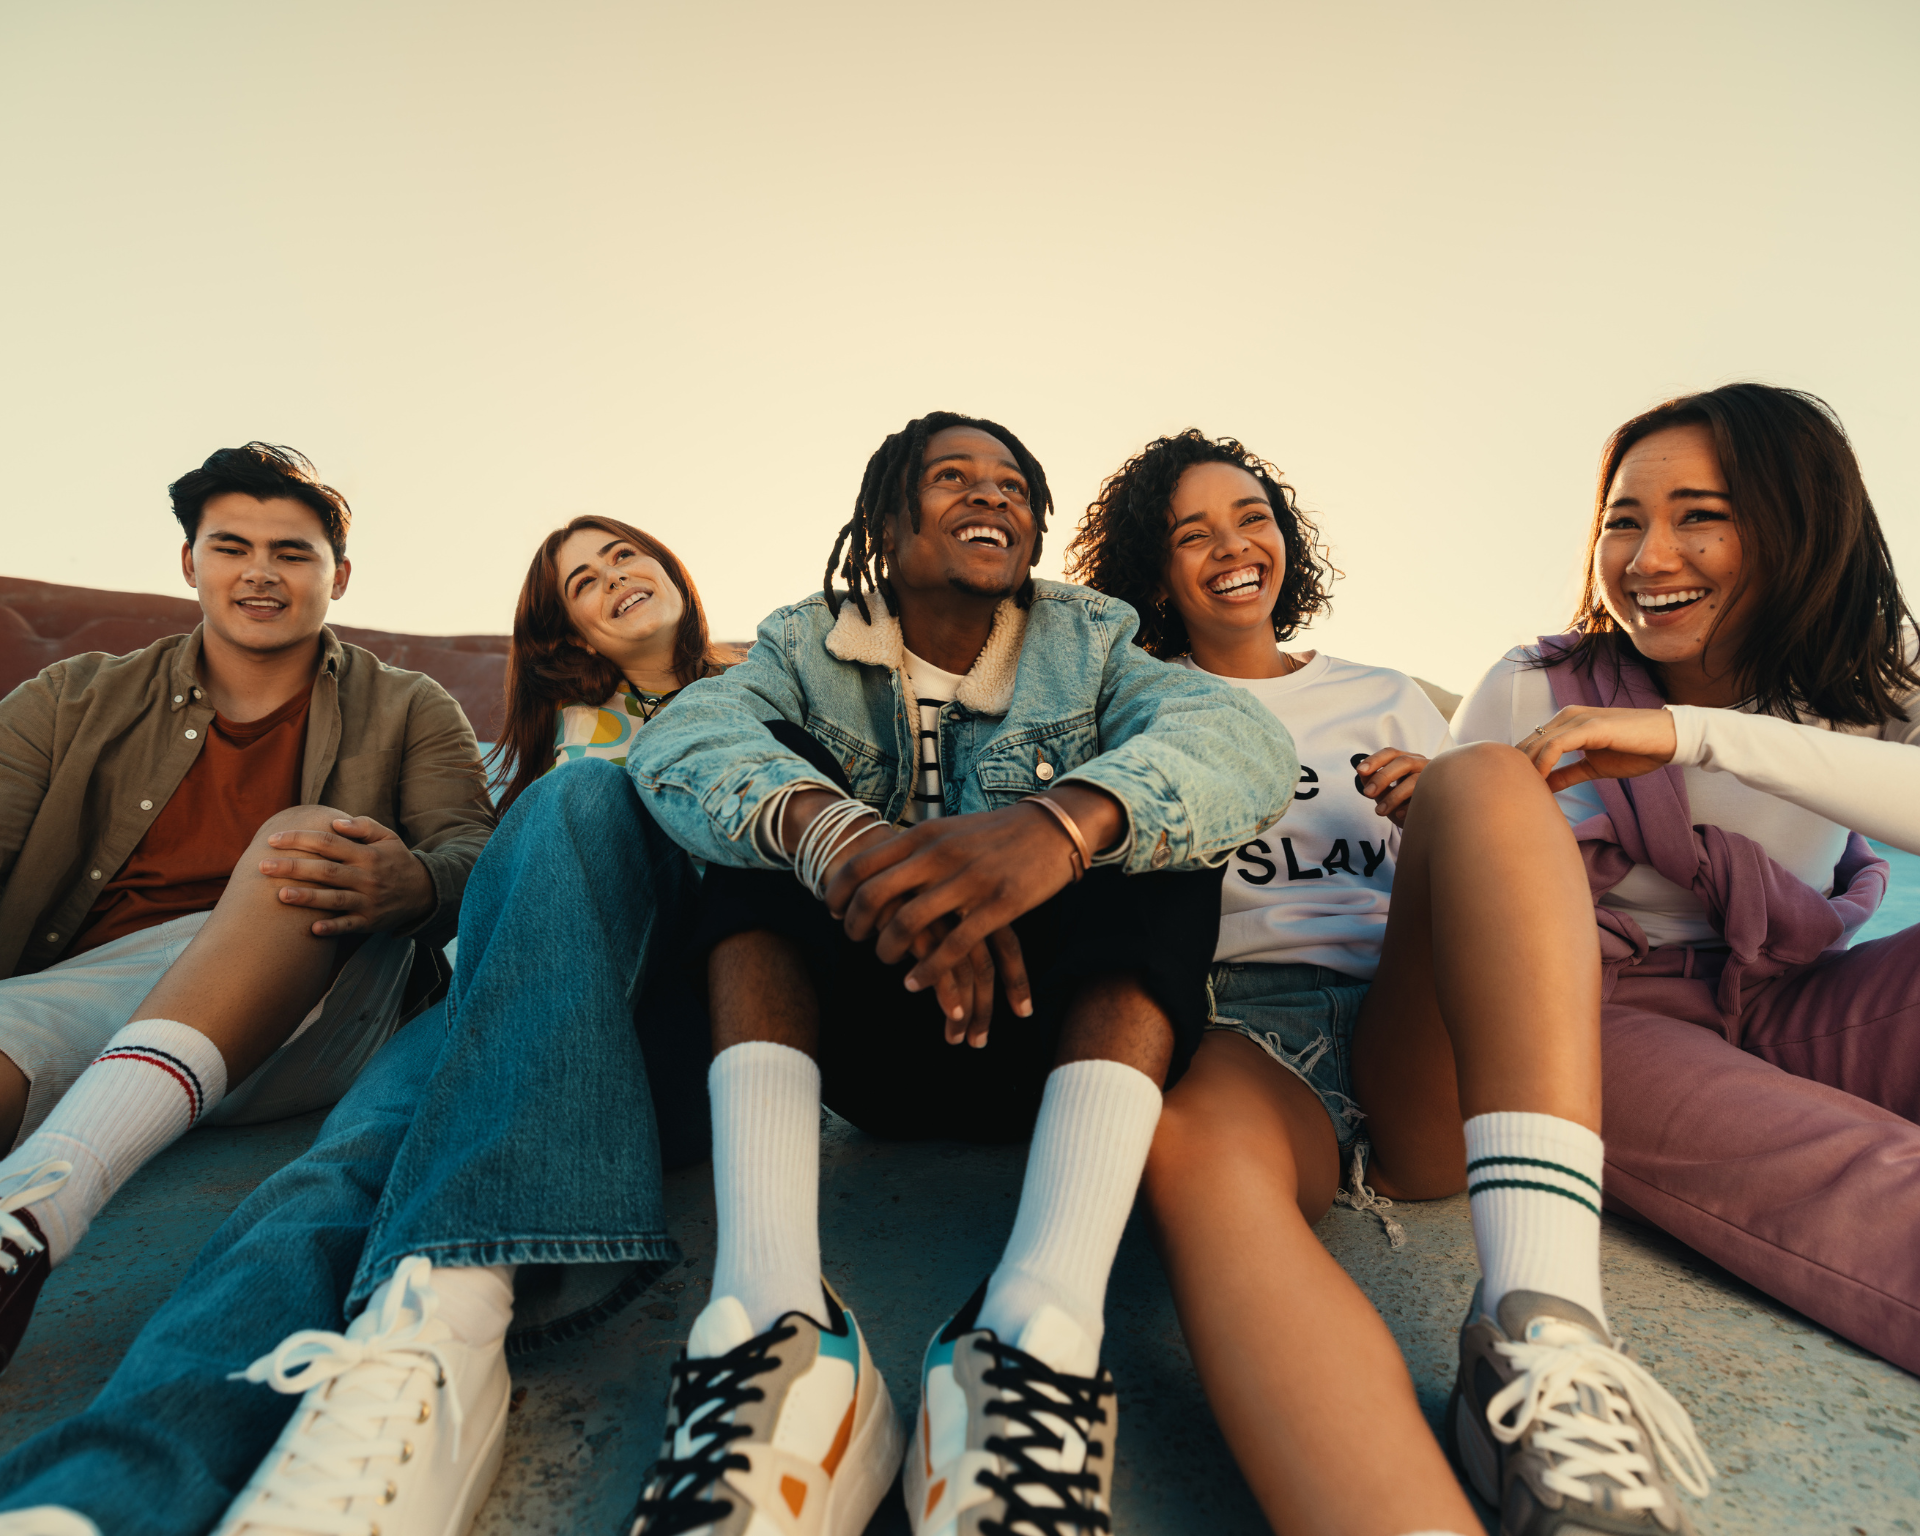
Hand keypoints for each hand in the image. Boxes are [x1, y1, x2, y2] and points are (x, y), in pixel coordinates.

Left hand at [260, 817, 435, 937]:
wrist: (424, 892)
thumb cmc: (396, 861)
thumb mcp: (388, 837)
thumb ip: (363, 826)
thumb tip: (335, 823)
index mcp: (367, 854)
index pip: (328, 843)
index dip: (300, 839)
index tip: (274, 839)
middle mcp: (366, 877)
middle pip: (325, 871)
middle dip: (293, 868)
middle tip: (263, 865)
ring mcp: (368, 900)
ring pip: (333, 898)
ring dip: (307, 897)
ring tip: (280, 895)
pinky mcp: (369, 921)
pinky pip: (349, 925)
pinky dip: (332, 927)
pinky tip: (312, 928)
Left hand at [828, 791, 1115, 1022]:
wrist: (1053, 827)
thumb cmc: (996, 833)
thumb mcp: (948, 830)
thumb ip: (915, 848)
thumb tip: (876, 864)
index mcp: (924, 836)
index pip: (862, 865)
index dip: (839, 893)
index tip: (833, 911)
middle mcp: (940, 856)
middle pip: (875, 895)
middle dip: (856, 925)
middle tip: (854, 940)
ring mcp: (969, 881)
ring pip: (909, 923)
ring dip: (887, 951)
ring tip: (885, 962)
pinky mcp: (998, 906)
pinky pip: (953, 946)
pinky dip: (927, 971)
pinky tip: (914, 983)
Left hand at [1354, 748, 1428, 825]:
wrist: (1423, 822)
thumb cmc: (1400, 803)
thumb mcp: (1384, 792)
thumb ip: (1372, 781)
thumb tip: (1362, 773)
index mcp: (1406, 760)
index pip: (1390, 753)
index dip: (1375, 759)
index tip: (1360, 771)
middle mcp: (1421, 765)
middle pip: (1403, 762)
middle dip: (1383, 776)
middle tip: (1368, 793)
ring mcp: (1433, 779)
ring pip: (1414, 780)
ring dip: (1393, 796)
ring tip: (1379, 811)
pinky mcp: (1441, 796)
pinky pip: (1426, 798)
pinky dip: (1410, 807)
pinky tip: (1399, 815)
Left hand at [1518, 705, 1676, 790]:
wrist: (1668, 740)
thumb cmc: (1635, 750)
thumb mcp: (1593, 767)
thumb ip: (1567, 774)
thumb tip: (1543, 787)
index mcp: (1567, 723)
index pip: (1532, 742)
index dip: (1521, 766)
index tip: (1517, 790)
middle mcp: (1568, 716)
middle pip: (1529, 742)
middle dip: (1518, 768)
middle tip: (1514, 793)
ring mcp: (1578, 719)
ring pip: (1539, 743)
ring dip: (1528, 768)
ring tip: (1524, 791)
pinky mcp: (1590, 727)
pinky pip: (1556, 745)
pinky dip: (1544, 763)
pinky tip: (1541, 780)